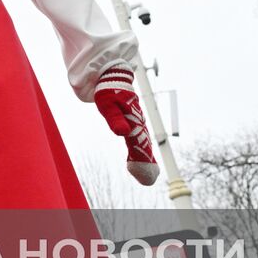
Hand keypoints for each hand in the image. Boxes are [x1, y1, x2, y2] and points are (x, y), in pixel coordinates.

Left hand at [93, 64, 159, 185]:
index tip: (142, 172)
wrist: (112, 76)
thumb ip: (116, 119)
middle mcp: (138, 124)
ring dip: (145, 157)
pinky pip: (138, 138)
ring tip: (148, 175)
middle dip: (146, 162)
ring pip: (143, 143)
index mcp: (133, 122)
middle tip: (149, 180)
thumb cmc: (109, 90)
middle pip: (144, 146)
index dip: (141, 159)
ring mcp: (137, 123)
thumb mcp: (109, 105)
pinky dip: (140, 150)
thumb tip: (124, 133)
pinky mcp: (133, 122)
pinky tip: (138, 158)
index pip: (139, 144)